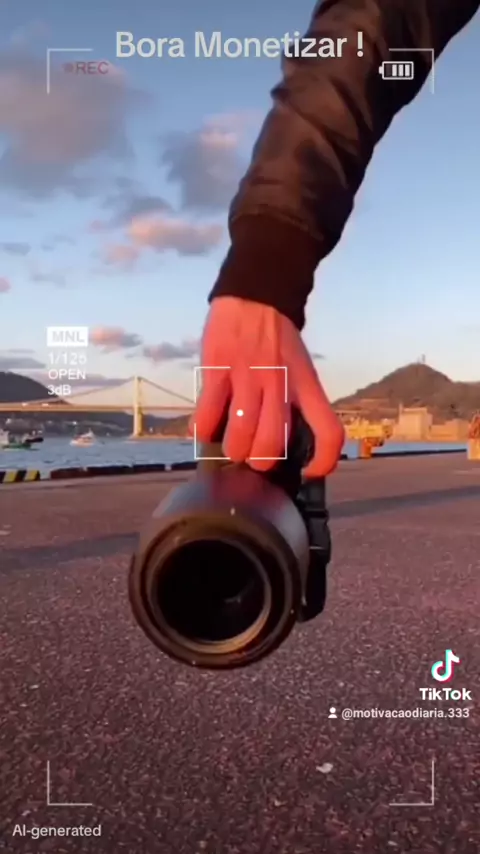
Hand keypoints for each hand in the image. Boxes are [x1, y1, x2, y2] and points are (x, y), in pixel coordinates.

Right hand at [191, 296, 344, 477]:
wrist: (254, 295)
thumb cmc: (277, 339)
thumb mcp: (299, 368)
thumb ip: (295, 400)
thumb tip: (282, 441)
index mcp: (305, 384)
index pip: (329, 431)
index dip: (324, 461)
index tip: (310, 472)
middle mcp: (280, 383)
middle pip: (274, 443)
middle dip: (260, 461)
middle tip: (253, 457)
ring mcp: (248, 376)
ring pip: (241, 434)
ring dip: (232, 449)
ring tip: (229, 446)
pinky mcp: (218, 369)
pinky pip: (208, 413)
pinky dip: (203, 431)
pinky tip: (202, 431)